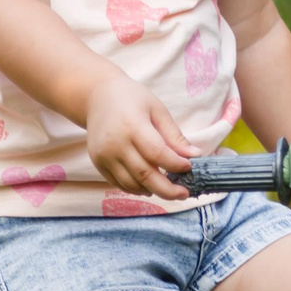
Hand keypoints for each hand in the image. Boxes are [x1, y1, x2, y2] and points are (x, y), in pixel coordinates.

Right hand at [83, 76, 192, 199]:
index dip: (175, 164)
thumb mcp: (157, 110)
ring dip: (152, 190)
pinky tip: (149, 186)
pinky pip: (119, 184)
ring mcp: (104, 156)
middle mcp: (115, 144)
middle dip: (168, 189)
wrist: (97, 97)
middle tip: (184, 193)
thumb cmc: (131, 99)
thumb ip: (174, 135)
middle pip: (144, 175)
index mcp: (132, 126)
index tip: (189, 167)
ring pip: (132, 184)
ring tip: (168, 189)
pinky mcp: (98, 163)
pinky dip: (136, 189)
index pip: (157, 153)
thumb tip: (194, 156)